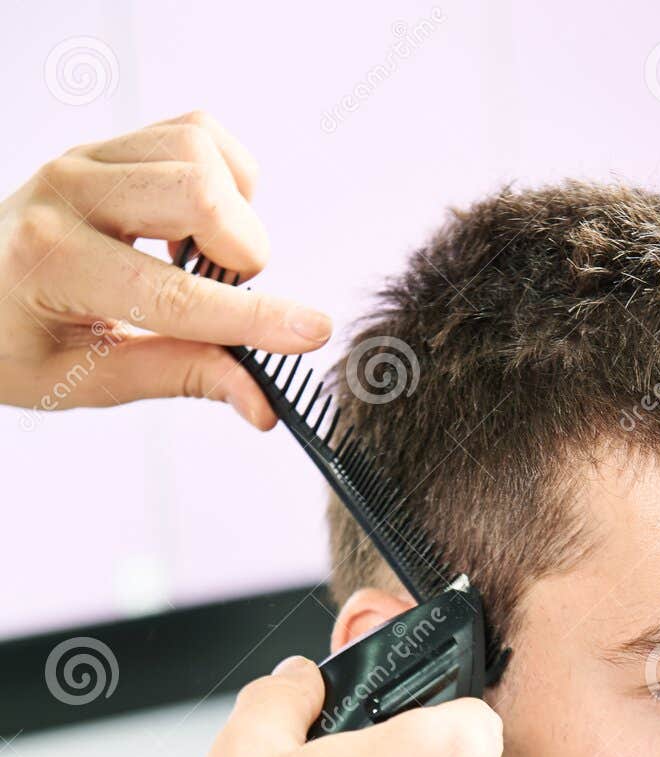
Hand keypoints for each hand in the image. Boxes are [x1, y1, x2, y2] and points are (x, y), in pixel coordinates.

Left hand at [0, 110, 330, 426]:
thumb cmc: (16, 339)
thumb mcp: (89, 379)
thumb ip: (180, 377)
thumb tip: (258, 400)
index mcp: (52, 264)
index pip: (173, 295)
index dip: (251, 320)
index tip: (309, 333)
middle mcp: (68, 194)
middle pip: (197, 194)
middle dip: (242, 254)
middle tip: (230, 297)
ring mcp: (88, 158)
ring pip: (201, 152)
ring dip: (234, 213)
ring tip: (212, 262)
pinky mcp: (110, 143)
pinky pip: (195, 132)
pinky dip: (225, 176)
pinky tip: (206, 223)